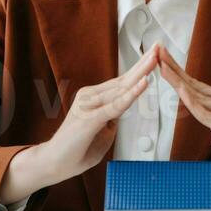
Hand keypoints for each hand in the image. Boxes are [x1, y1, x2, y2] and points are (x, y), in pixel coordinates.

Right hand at [43, 42, 160, 184]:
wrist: (52, 164)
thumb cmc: (75, 150)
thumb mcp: (101, 132)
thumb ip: (112, 120)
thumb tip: (120, 114)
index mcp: (94, 98)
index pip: (122, 81)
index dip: (139, 69)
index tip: (153, 56)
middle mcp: (90, 97)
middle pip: (123, 79)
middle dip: (143, 63)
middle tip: (158, 47)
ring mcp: (89, 106)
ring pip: (122, 88)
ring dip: (141, 72)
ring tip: (155, 58)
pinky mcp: (90, 118)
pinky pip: (116, 105)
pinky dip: (132, 94)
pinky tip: (144, 82)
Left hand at [158, 46, 210, 173]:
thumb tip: (205, 116)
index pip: (193, 85)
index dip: (176, 73)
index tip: (162, 60)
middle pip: (191, 83)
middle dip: (172, 67)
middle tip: (157, 50)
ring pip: (194, 93)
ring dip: (176, 78)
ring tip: (161, 64)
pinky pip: (204, 112)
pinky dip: (191, 100)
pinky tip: (181, 89)